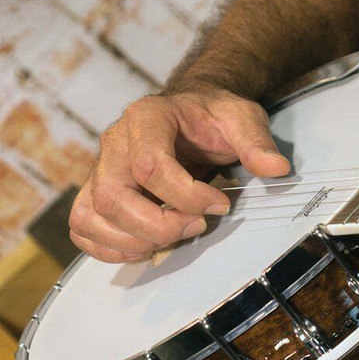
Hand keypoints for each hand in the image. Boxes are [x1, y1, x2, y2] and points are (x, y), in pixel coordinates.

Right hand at [69, 88, 290, 262]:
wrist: (191, 112)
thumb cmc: (211, 116)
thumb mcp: (242, 118)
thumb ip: (256, 141)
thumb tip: (276, 168)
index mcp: (148, 118)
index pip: (150, 165)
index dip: (187, 196)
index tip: (219, 205)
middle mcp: (115, 143)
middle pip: (113, 196)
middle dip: (158, 225)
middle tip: (197, 226)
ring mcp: (102, 168)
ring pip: (91, 215)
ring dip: (132, 240)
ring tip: (174, 237)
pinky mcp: (98, 191)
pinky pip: (83, 226)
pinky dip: (108, 247)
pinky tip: (146, 247)